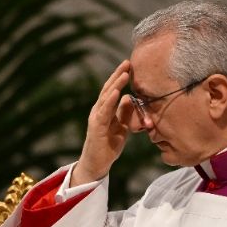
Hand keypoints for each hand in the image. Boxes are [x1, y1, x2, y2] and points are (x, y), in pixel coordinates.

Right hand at [72, 60, 134, 185]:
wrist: (96, 164)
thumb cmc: (108, 146)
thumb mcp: (121, 127)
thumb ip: (124, 113)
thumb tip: (130, 97)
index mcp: (105, 110)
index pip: (112, 90)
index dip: (120, 78)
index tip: (130, 66)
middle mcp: (98, 111)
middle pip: (108, 89)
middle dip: (118, 75)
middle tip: (128, 62)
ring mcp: (96, 118)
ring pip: (106, 98)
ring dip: (115, 84)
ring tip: (124, 73)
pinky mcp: (96, 127)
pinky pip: (104, 112)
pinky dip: (111, 101)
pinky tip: (117, 92)